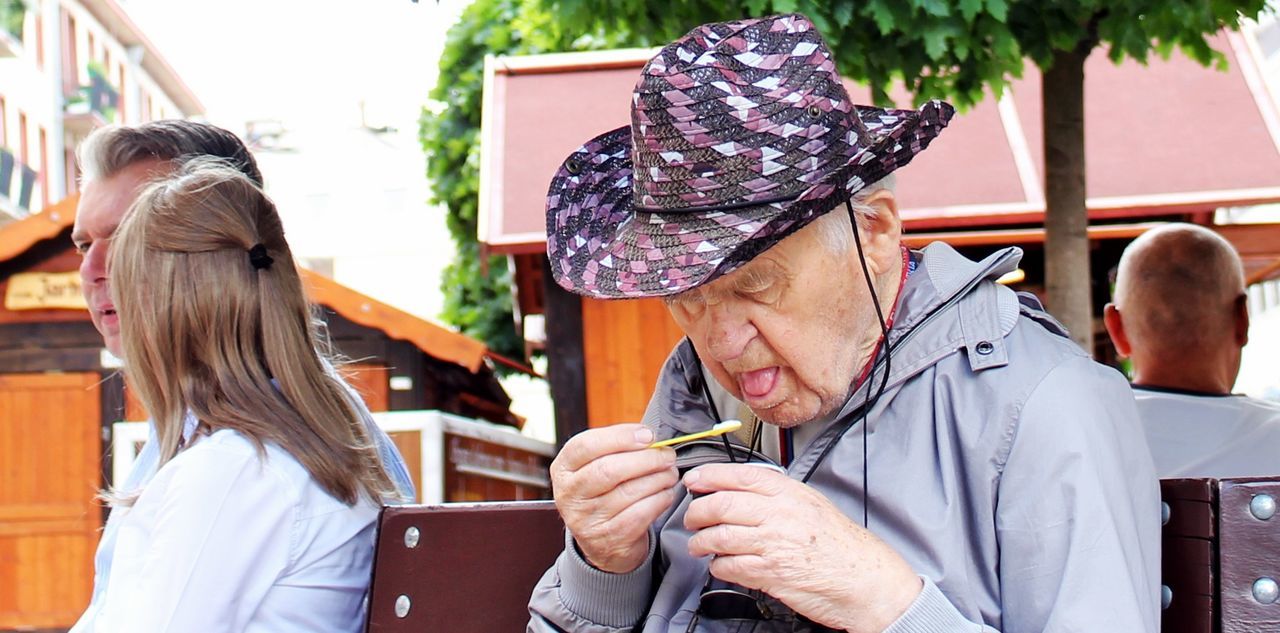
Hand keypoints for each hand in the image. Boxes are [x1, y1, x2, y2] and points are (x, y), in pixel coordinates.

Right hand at [551, 424, 678, 573]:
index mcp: (563, 469)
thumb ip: (615, 449)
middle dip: (646, 458)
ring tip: (670, 473)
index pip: (586, 445)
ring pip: (629, 491)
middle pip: (609, 469)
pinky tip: (665, 493)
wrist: (603, 543)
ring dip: (658, 478)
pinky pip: (641, 512)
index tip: (647, 435)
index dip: (620, 437)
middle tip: (667, 455)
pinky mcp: (609, 538)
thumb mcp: (594, 468)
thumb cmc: (603, 494)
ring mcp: (587, 520)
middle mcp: (569, 495)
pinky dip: (660, 499)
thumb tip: (649, 437)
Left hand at [683, 464, 921, 631]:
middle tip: (691, 518)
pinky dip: (718, 565)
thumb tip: (736, 487)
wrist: (861, 576)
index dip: (708, 476)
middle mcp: (778, 514)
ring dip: (701, 542)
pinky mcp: (769, 573)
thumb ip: (775, 492)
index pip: (737, 476)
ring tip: (699, 544)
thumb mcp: (809, 502)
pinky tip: (720, 564)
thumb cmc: (837, 542)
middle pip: (720, 504)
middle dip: (696, 512)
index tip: (692, 480)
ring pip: (718, 536)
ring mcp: (772, 543)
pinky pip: (729, 566)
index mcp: (787, 492)